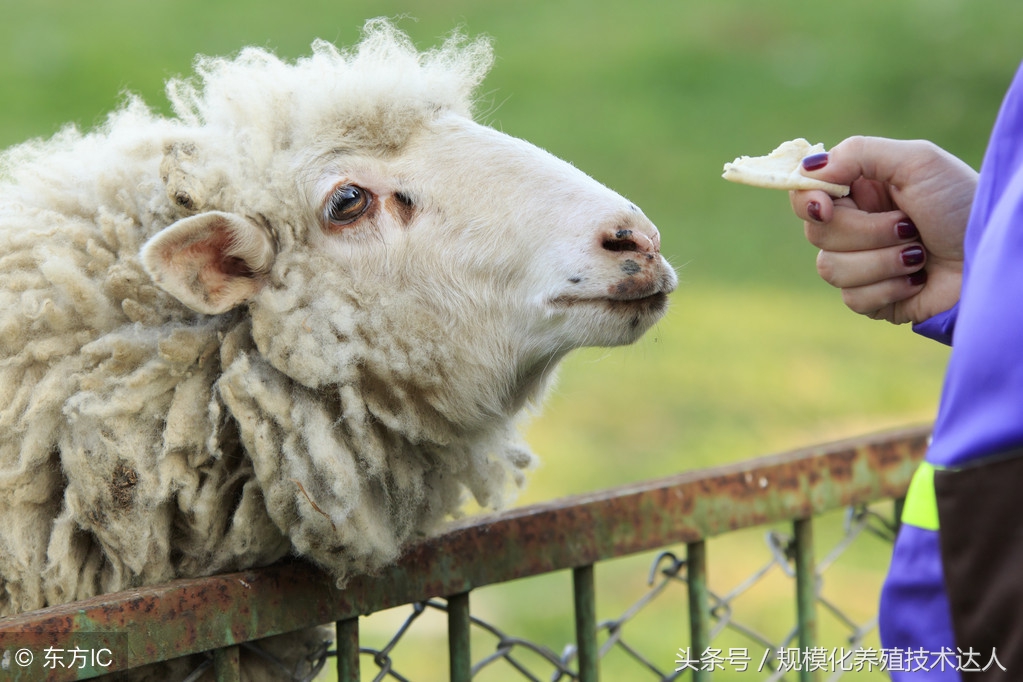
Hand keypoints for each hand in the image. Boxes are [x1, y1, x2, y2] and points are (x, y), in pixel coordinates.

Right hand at [790, 136, 976, 324]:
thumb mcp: (916, 161)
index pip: (804, 195)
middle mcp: (852, 227)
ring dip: (882, 260)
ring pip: (830, 268)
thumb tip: (806, 170)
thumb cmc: (961, 204)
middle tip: (908, 226)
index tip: (825, 205)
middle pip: (816, 232)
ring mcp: (858, 265)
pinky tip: (918, 279)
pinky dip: (890, 287)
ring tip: (920, 254)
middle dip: (865, 231)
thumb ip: (857, 154)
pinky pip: (853, 298)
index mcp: (857, 191)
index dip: (808, 201)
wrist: (990, 256)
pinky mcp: (870, 300)